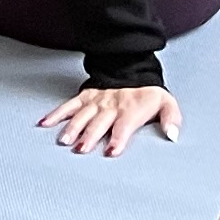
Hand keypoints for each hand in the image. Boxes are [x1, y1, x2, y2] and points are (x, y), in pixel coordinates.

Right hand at [42, 84, 178, 158]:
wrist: (132, 67)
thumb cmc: (149, 93)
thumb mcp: (167, 103)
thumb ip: (171, 119)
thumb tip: (173, 135)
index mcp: (131, 109)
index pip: (123, 126)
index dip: (118, 138)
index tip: (111, 151)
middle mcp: (111, 105)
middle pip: (99, 122)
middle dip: (89, 136)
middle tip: (80, 149)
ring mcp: (96, 100)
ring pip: (82, 115)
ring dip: (72, 127)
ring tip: (64, 140)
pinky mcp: (85, 96)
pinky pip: (69, 105)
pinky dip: (57, 114)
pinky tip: (46, 123)